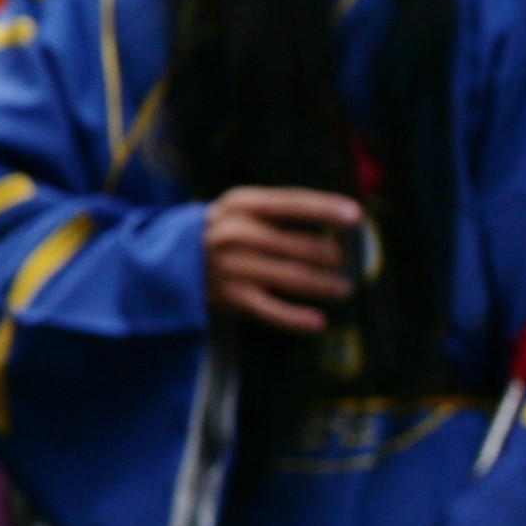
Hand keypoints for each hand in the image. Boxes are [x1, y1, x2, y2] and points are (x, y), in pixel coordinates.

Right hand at [204, 186, 360, 331]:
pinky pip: (271, 310)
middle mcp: (234, 233)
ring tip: (342, 289)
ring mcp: (231, 267)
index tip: (356, 215)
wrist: (169, 259)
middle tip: (342, 262)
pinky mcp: (230, 297)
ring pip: (291, 277)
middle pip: (297, 245)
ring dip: (324, 285)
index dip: (325, 208)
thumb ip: (277, 211)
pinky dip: (296, 319)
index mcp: (239, 204)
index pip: (289, 203)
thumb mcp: (240, 210)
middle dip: (329, 256)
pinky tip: (318, 322)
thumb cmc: (222, 231)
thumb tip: (335, 219)